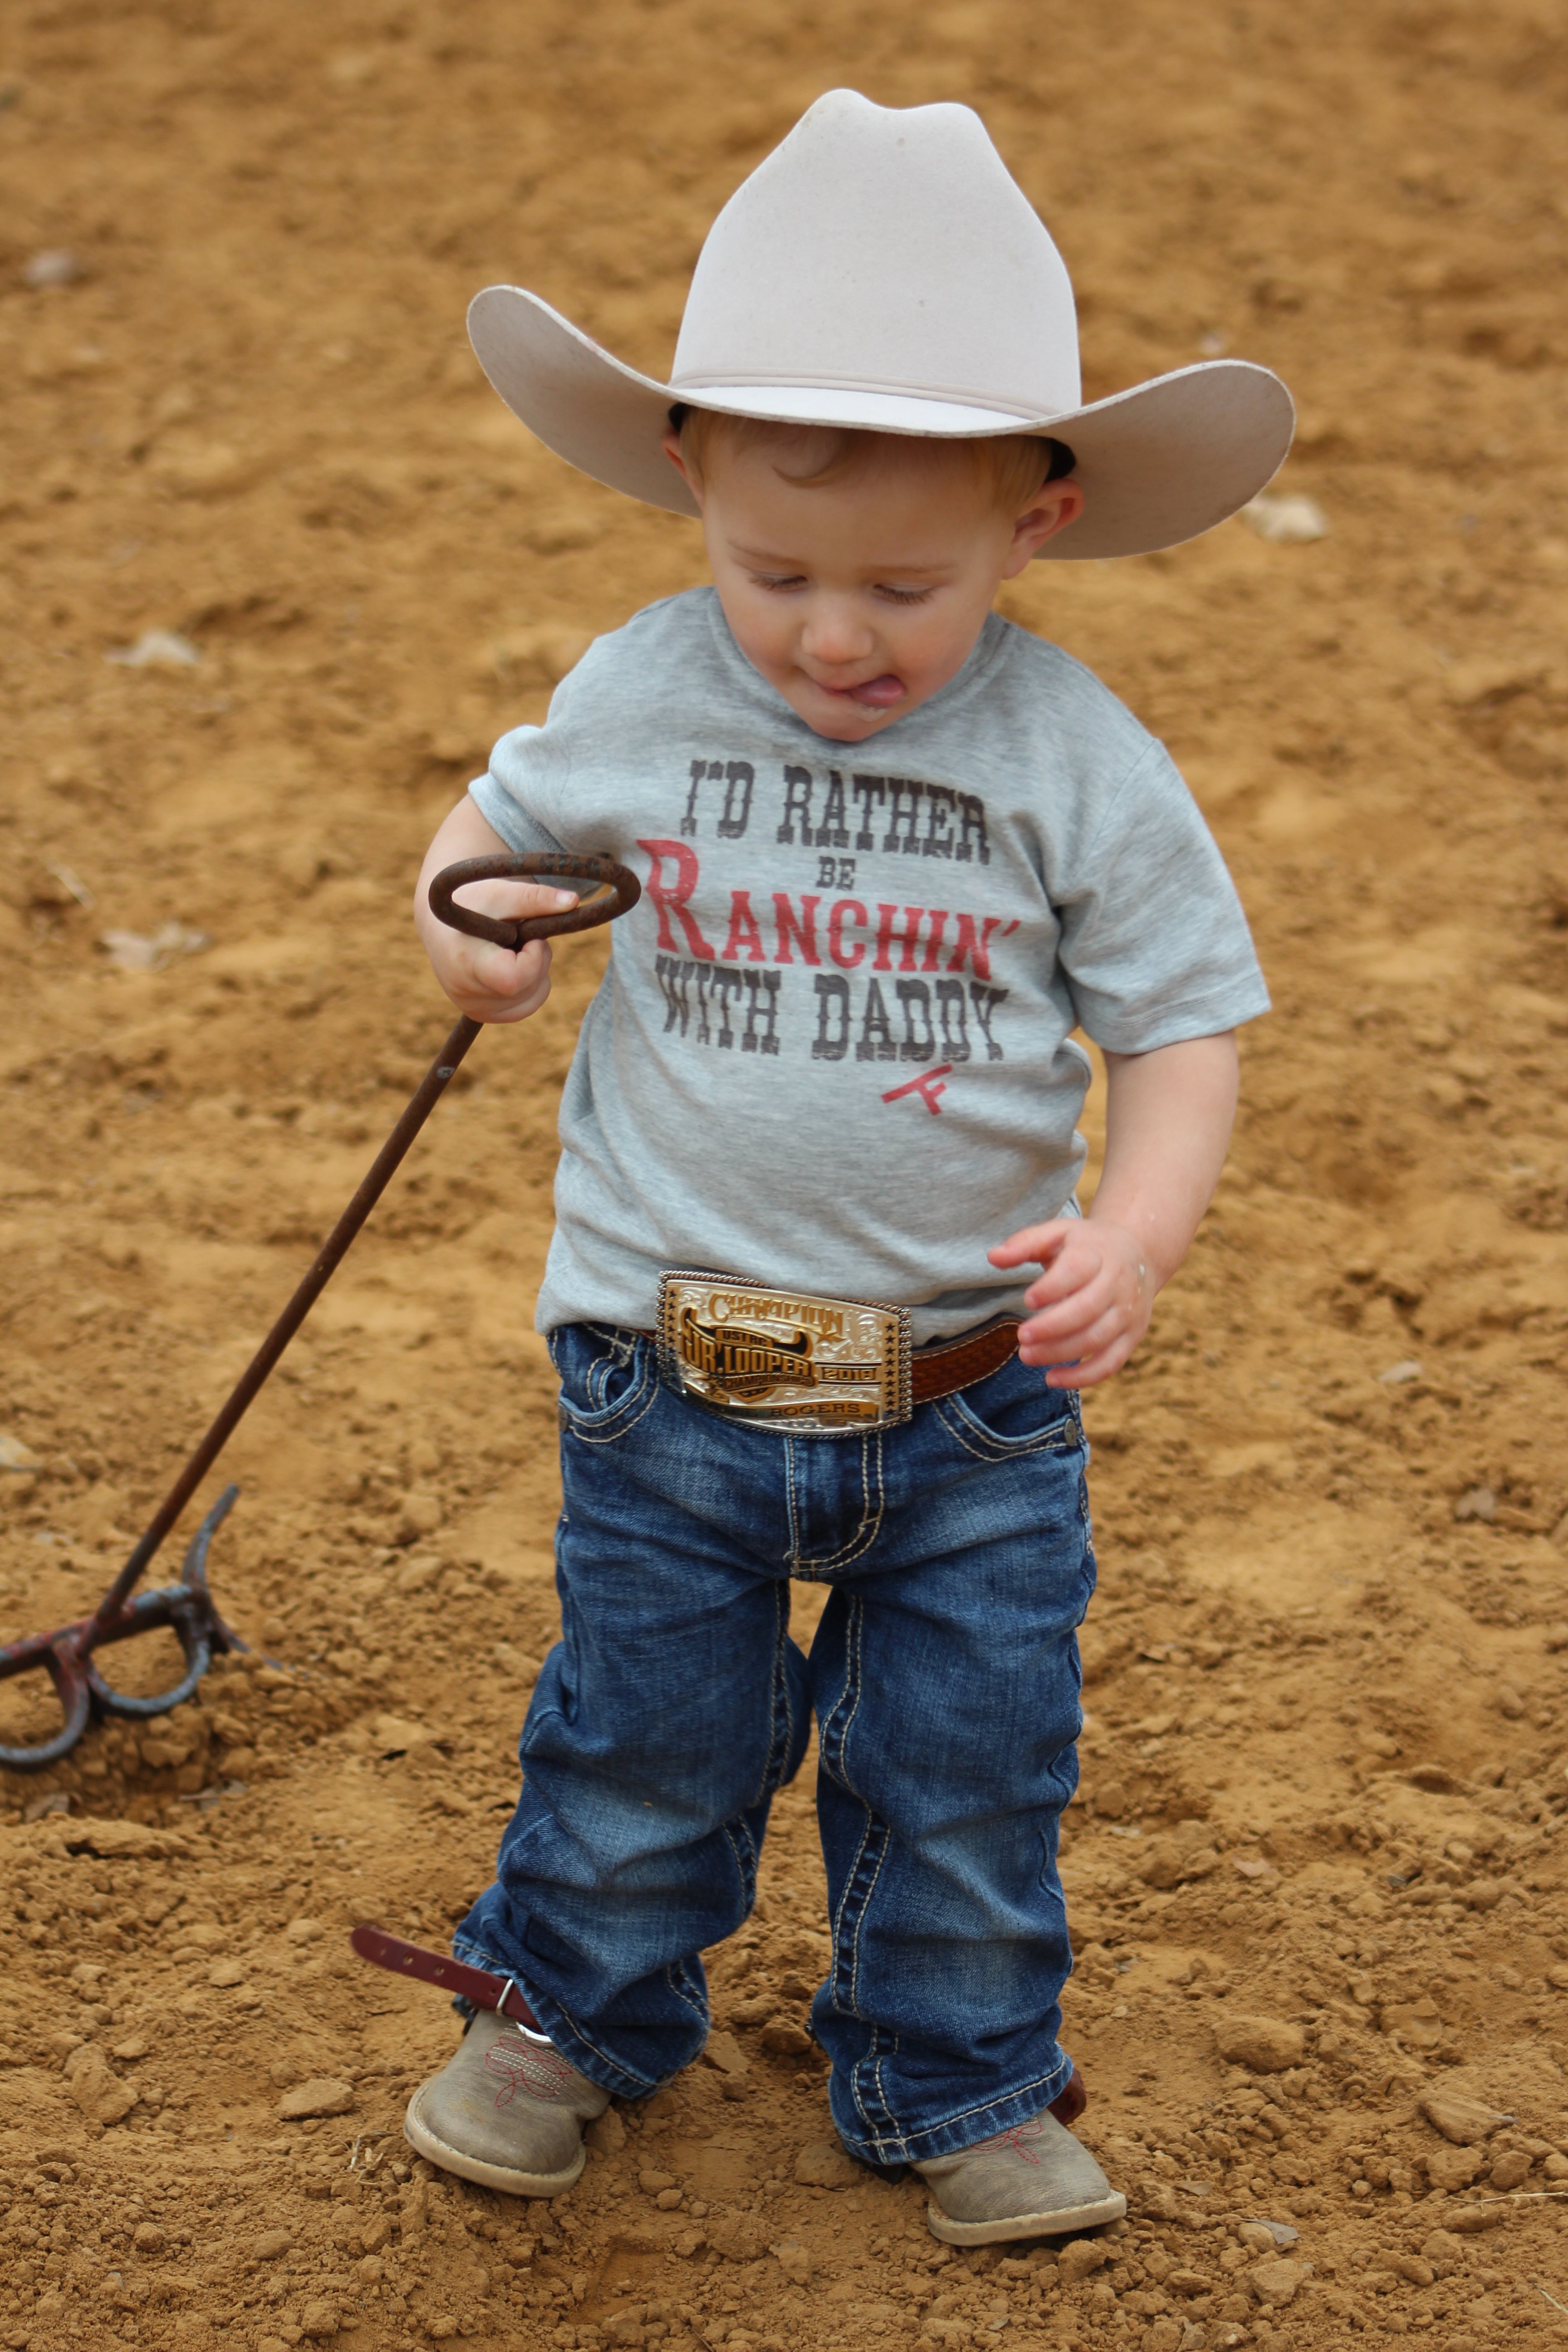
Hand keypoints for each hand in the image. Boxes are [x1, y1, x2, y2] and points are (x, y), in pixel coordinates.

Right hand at [416, 874, 577, 1023]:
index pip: (514, 979)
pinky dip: (530, 984)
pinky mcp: (482, 1015)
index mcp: (466, 964)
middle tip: (516, 935)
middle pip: (528, 988)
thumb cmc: (471, 902)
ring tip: (509, 948)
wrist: (442, 922)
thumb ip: (535, 898)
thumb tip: (573, 901)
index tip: (523, 933)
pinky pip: (526, 1006)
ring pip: (533, 998)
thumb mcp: (501, 893)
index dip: (532, 957)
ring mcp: (474, 1009)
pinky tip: (510, 963)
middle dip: (535, 958)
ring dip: (535, 970)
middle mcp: (466, 995)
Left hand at [987, 1218, 1152, 1388]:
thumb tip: (993, 1257)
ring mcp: (1127, 1312)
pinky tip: (1052, 1379)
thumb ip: (1025, 1244)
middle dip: (1052, 1327)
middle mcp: (1117, 1283)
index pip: (1077, 1270)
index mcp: (1096, 1253)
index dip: (1052, 1287)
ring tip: (1027, 1356)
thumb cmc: (1086, 1246)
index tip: (1028, 1300)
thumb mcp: (1058, 1233)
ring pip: (1097, 1338)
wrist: (1137, 1252)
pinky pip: (1111, 1363)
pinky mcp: (1131, 1336)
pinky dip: (1083, 1377)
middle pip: (1088, 1309)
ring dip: (1060, 1352)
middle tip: (1021, 1336)